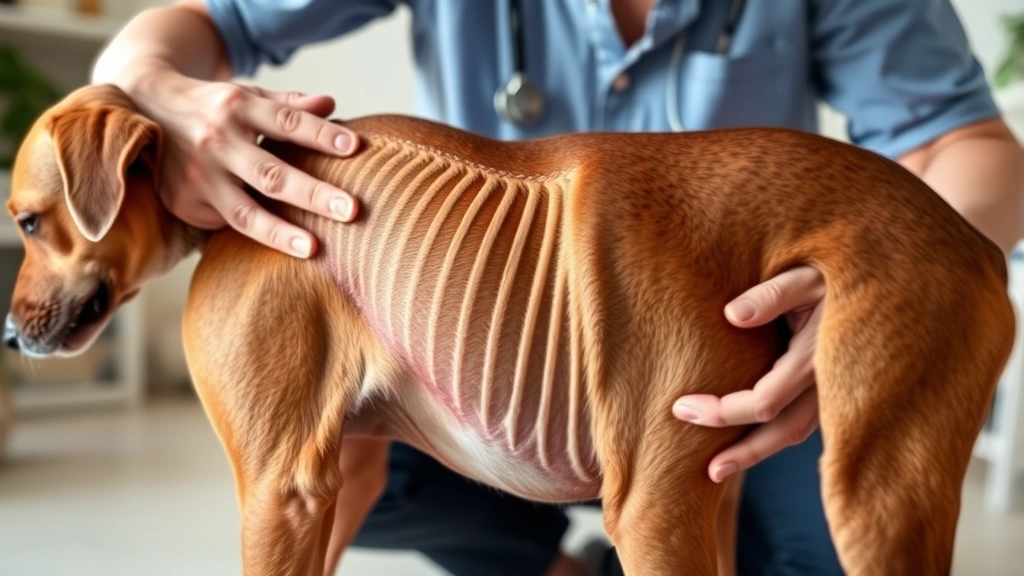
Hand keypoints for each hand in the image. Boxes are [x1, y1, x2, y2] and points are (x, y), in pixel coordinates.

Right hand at [129, 69, 360, 257]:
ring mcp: (198, 175)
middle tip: (352, 209)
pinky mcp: (184, 202)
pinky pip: (227, 225)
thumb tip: (331, 104)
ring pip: (245, 212)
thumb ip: (289, 105)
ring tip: (314, 248)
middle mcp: (217, 141)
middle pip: (272, 173)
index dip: (322, 135)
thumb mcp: (248, 96)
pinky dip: (256, 236)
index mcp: (238, 107)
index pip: (287, 122)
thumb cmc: (214, 107)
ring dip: (281, 232)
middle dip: (313, 194)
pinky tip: (284, 249)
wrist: (143, 107)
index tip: (355, 147)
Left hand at [672, 266, 824, 482]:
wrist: (890, 279)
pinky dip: (776, 434)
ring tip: (719, 468)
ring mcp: (839, 389)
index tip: (682, 408)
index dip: (722, 412)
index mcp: (817, 356)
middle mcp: (831, 382)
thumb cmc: (840, 270)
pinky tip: (752, 440)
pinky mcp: (838, 388)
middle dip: (742, 453)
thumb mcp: (808, 272)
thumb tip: (733, 315)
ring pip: (797, 432)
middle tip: (704, 471)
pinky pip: (805, 420)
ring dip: (758, 451)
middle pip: (783, 433)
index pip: (764, 402)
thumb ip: (774, 293)